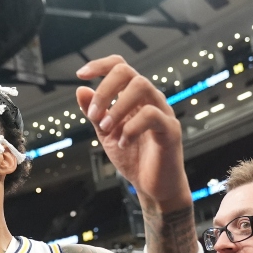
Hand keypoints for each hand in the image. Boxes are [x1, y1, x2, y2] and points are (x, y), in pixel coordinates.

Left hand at [76, 55, 191, 211]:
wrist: (152, 186)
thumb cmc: (132, 157)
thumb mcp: (105, 133)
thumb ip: (94, 112)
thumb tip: (81, 89)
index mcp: (133, 97)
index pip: (120, 67)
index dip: (100, 65)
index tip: (81, 75)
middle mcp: (149, 99)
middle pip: (128, 72)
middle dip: (105, 89)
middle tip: (94, 115)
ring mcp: (162, 111)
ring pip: (142, 86)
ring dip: (117, 107)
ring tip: (106, 128)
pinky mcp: (171, 129)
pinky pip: (152, 115)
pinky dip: (131, 128)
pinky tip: (123, 143)